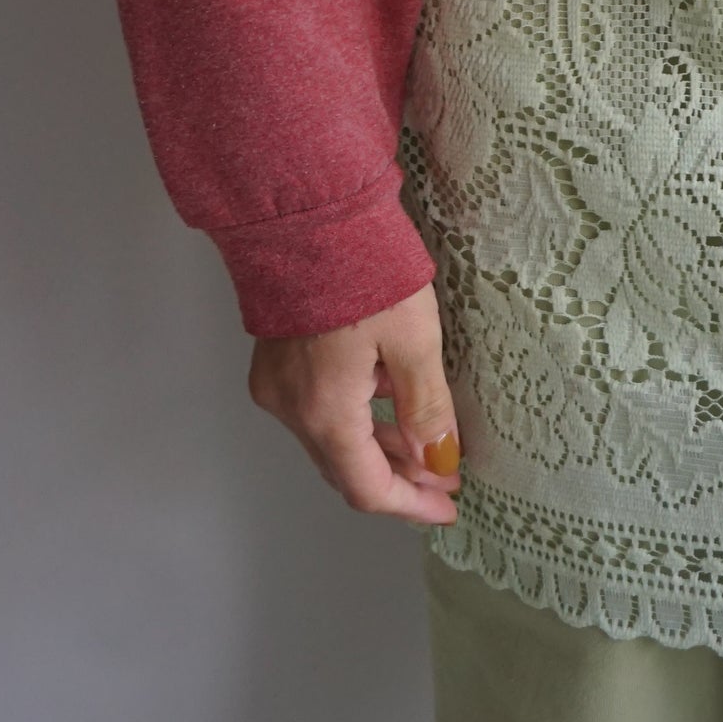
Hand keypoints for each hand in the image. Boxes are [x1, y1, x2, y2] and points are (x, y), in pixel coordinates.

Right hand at [248, 281, 460, 526]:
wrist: (305, 215)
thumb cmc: (363, 269)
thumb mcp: (413, 339)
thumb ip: (426, 405)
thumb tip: (438, 458)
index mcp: (324, 412)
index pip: (367, 487)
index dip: (411, 504)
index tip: (448, 506)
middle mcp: (291, 408)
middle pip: (346, 467)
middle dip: (400, 477)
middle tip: (446, 475)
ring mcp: (277, 384)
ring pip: (331, 438)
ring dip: (379, 446)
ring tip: (430, 443)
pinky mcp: (275, 360)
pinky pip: (318, 409)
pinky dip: (356, 416)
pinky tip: (392, 400)